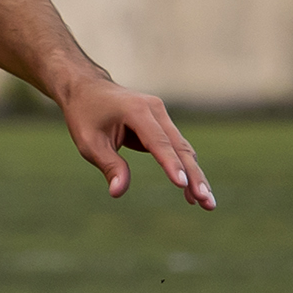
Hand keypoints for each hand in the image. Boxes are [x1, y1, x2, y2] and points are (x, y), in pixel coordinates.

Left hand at [59, 74, 214, 209]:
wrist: (86, 88)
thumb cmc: (85, 115)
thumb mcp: (88, 141)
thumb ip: (108, 165)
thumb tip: (118, 192)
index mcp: (136, 110)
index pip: (158, 141)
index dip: (170, 164)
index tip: (182, 184)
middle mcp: (154, 109)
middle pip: (179, 147)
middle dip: (194, 176)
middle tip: (206, 202)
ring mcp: (161, 115)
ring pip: (183, 149)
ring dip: (195, 176)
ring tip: (207, 204)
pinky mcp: (162, 124)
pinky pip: (177, 149)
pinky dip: (185, 169)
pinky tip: (192, 192)